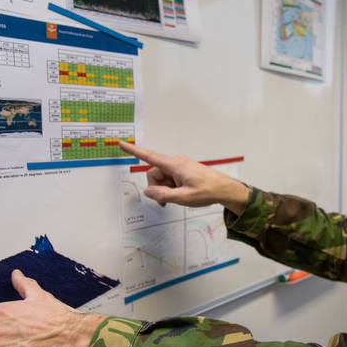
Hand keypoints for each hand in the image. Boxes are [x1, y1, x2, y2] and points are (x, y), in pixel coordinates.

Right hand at [120, 141, 249, 213]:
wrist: (224, 189)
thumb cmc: (207, 191)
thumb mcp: (183, 198)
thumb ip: (162, 195)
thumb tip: (148, 191)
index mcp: (174, 165)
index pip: (149, 156)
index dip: (134, 151)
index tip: (122, 144)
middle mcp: (176, 162)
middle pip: (155, 173)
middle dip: (157, 188)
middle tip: (167, 201)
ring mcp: (179, 165)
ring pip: (162, 178)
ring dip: (165, 189)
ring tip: (178, 198)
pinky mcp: (183, 169)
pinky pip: (170, 178)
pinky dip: (171, 187)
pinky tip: (180, 194)